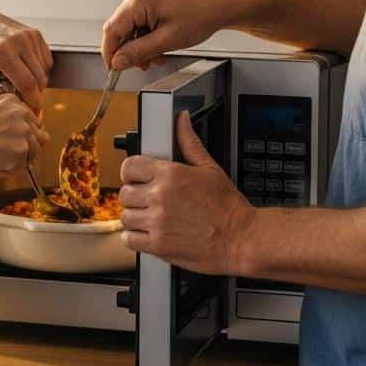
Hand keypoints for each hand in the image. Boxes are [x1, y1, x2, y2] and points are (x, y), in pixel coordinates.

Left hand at [0, 1, 52, 111]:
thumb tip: (15, 104)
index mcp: (2, 52)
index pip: (27, 84)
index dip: (33, 102)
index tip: (33, 113)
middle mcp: (19, 42)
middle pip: (40, 79)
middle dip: (35, 94)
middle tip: (22, 99)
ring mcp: (30, 36)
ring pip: (44, 71)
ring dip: (36, 82)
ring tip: (16, 80)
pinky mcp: (35, 33)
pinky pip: (46, 60)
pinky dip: (39, 69)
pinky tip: (23, 68)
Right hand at [0, 93, 47, 181]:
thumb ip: (7, 122)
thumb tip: (23, 141)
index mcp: (13, 101)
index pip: (31, 120)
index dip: (20, 135)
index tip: (6, 142)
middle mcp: (23, 113)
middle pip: (39, 135)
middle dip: (25, 148)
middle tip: (5, 155)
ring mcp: (24, 131)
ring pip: (33, 153)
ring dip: (17, 161)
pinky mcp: (22, 149)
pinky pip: (22, 168)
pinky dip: (8, 172)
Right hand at [101, 0, 230, 71]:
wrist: (219, 5)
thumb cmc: (201, 15)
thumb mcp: (167, 40)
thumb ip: (138, 52)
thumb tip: (117, 62)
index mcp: (138, 0)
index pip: (112, 30)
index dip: (110, 54)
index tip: (113, 70)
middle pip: (120, 30)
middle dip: (129, 51)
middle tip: (142, 66)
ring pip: (130, 29)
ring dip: (140, 47)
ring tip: (157, 57)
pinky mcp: (150, 0)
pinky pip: (139, 23)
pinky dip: (146, 38)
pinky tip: (158, 47)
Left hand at [118, 111, 253, 274]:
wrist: (240, 238)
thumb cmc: (227, 206)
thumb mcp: (210, 168)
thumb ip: (189, 142)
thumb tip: (182, 120)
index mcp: (170, 174)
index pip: (130, 166)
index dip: (132, 173)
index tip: (137, 179)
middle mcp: (160, 196)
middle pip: (125, 193)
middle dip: (134, 196)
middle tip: (148, 201)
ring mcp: (157, 221)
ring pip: (125, 216)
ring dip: (135, 218)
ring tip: (150, 218)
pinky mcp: (157, 244)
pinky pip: (128, 239)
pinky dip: (134, 238)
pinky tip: (147, 233)